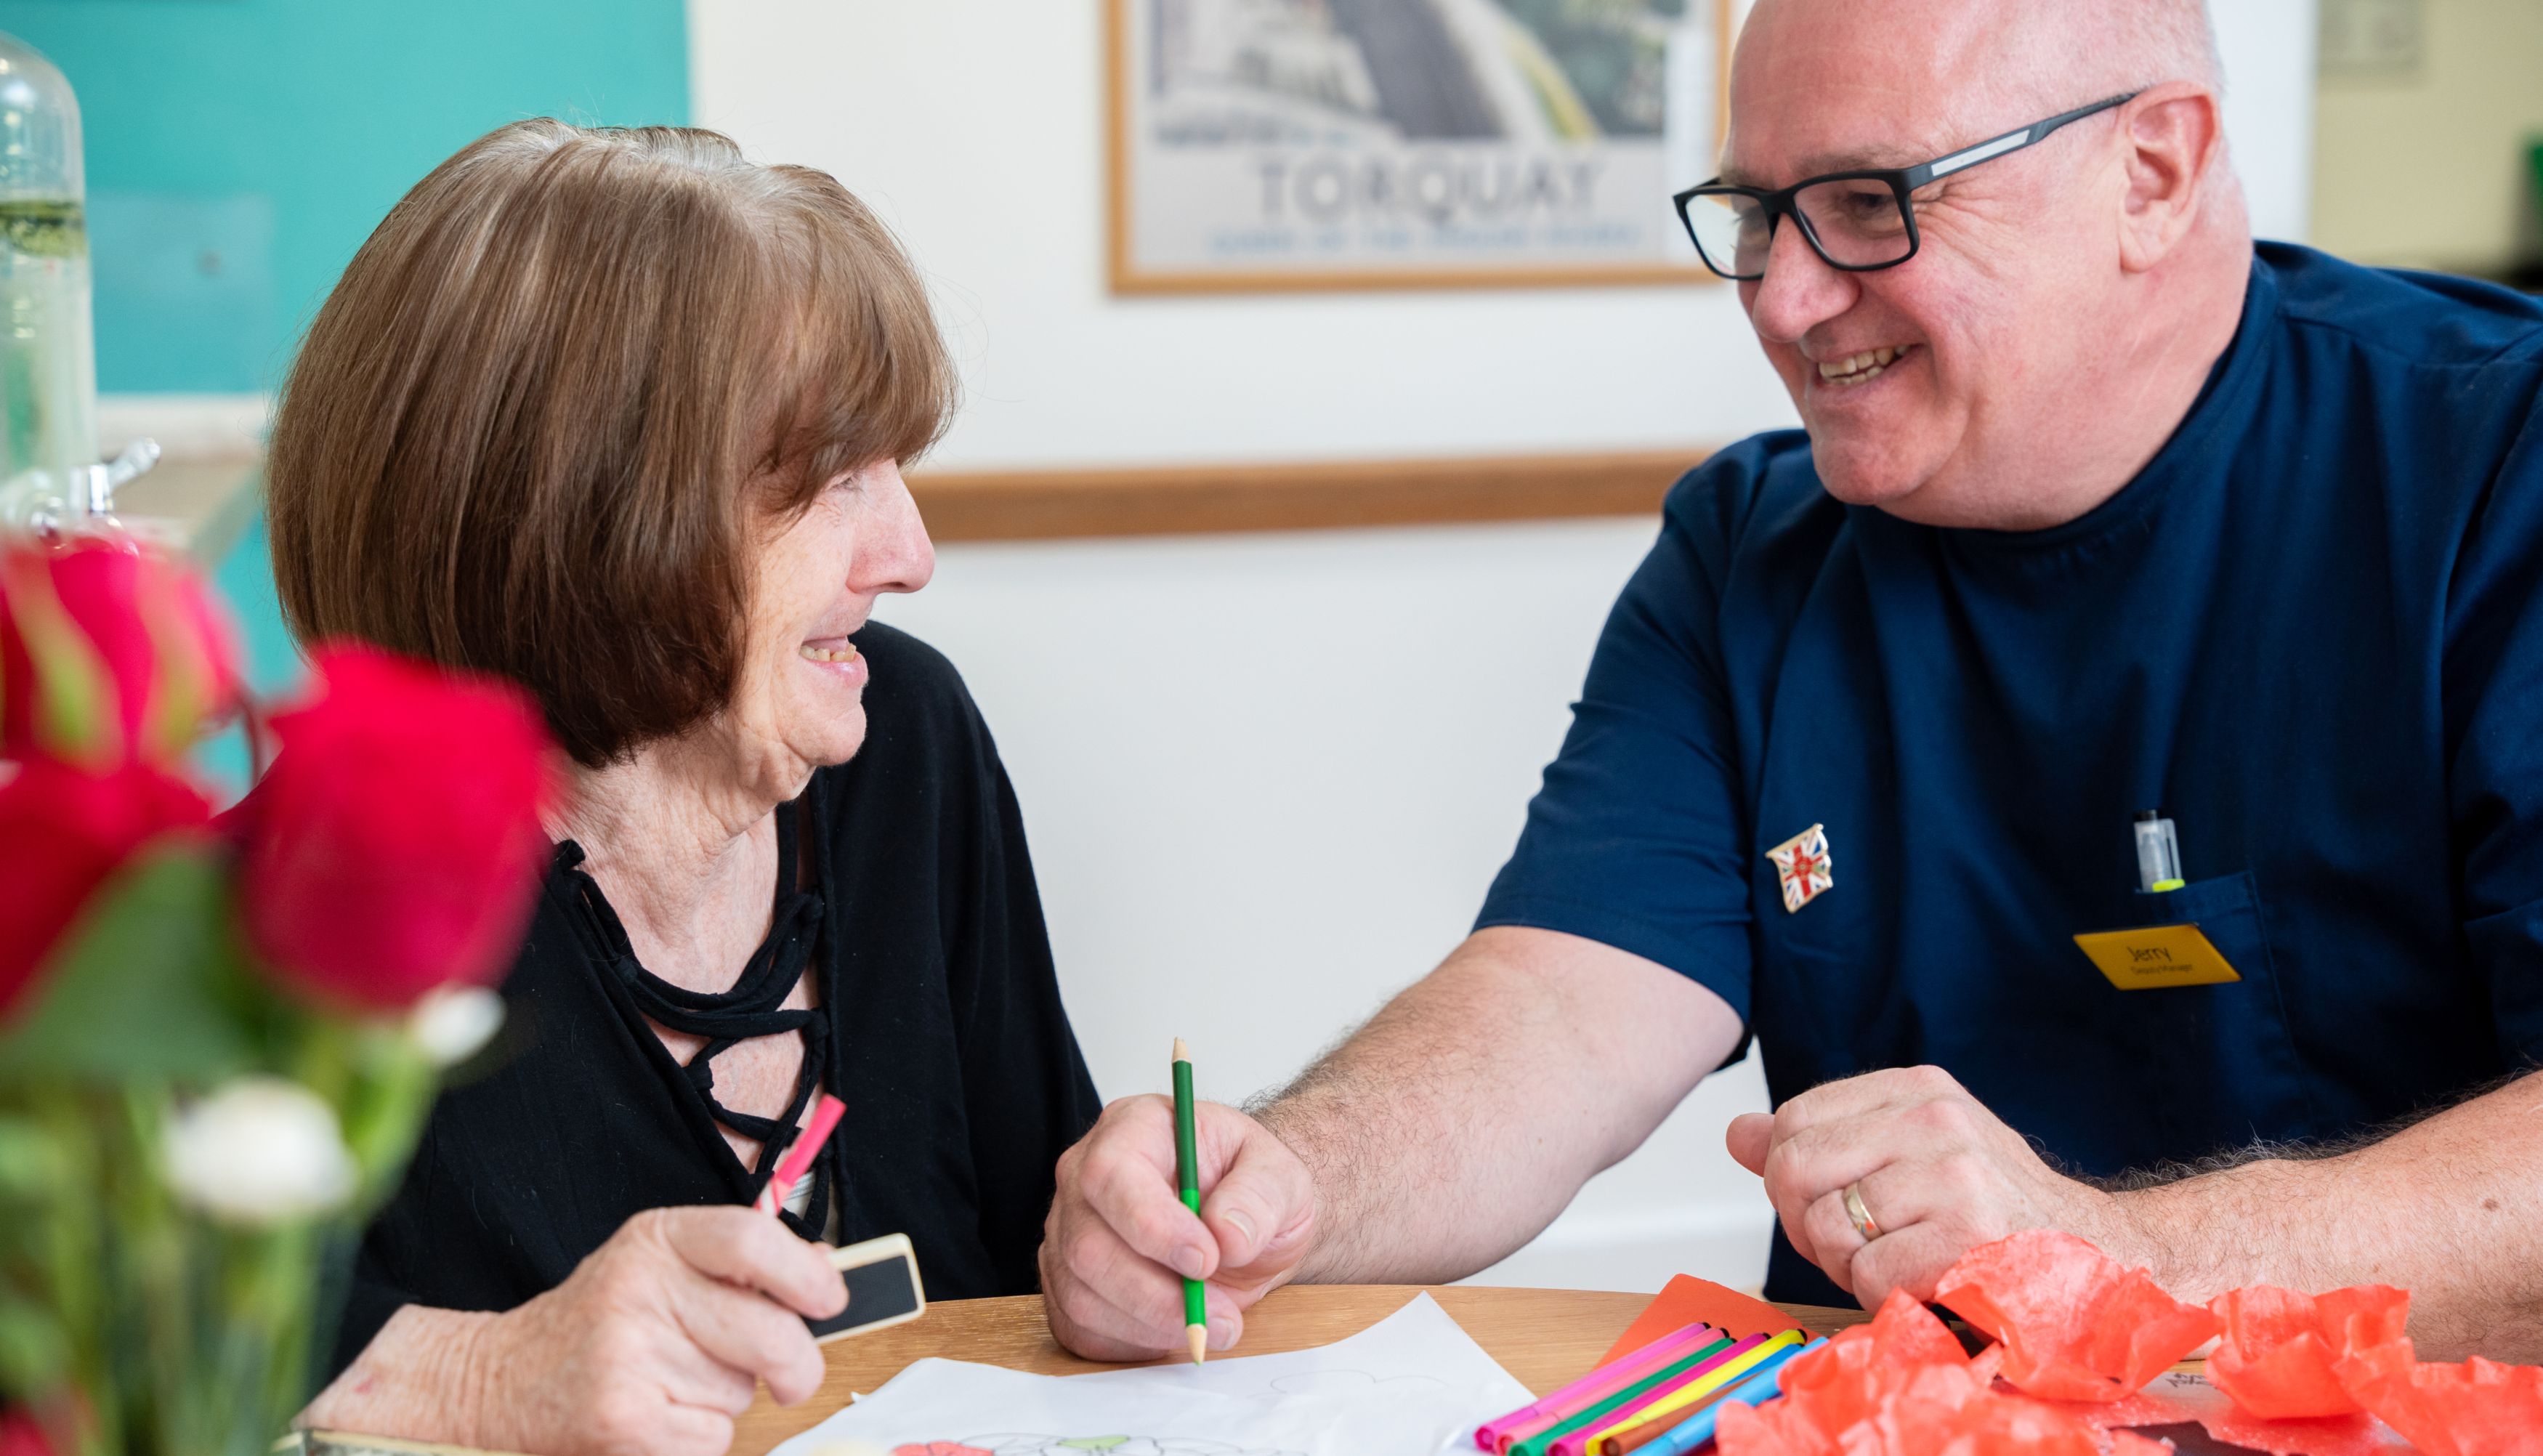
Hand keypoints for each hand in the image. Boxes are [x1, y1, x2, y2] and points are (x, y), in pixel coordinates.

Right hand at [311, 1206, 846, 1455]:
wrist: (496, 1381)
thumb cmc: (597, 1323)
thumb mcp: (658, 1266)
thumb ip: (737, 1265)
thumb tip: (823, 1271)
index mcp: (656, 1239)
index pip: (752, 1240)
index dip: (805, 1275)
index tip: (828, 1301)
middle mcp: (638, 1288)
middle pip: (770, 1332)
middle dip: (798, 1367)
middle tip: (792, 1379)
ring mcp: (627, 1355)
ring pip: (740, 1393)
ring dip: (726, 1400)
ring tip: (670, 1384)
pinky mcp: (622, 1418)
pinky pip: (711, 1438)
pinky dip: (698, 1438)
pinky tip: (655, 1417)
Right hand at [1041, 1094, 1316, 1359]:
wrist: (1240, 1224)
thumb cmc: (1250, 1186)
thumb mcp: (1280, 1175)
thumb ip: (1260, 1196)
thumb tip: (1227, 1235)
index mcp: (1132, 1128)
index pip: (1111, 1174)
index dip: (1152, 1225)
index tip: (1206, 1260)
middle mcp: (1084, 1177)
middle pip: (1087, 1246)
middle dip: (1157, 1295)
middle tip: (1221, 1317)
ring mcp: (1068, 1233)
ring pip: (1082, 1296)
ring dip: (1151, 1325)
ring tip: (1211, 1324)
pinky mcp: (1067, 1285)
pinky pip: (1081, 1329)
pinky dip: (1132, 1342)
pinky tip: (1174, 1329)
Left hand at [1725, 1066, 2144, 1308]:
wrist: (2096, 1257)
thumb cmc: (1993, 1211)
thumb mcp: (1908, 1154)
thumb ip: (1822, 1142)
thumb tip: (1737, 1133)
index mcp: (1917, 1090)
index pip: (1793, 1120)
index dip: (1790, 1176)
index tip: (1829, 1201)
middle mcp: (1937, 1120)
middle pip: (1794, 1168)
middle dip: (1806, 1223)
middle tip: (1851, 1244)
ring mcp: (1955, 1176)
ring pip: (1828, 1226)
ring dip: (1848, 1265)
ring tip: (1899, 1262)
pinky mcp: (1966, 1237)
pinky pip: (1866, 1274)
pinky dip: (1881, 1295)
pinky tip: (1925, 1282)